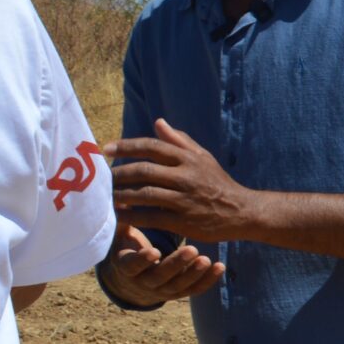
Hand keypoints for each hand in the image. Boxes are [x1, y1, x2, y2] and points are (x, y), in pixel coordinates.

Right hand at [102, 222, 223, 305]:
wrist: (134, 278)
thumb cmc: (129, 247)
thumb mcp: (122, 235)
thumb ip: (121, 217)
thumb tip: (116, 195)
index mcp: (126, 267)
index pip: (133, 266)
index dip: (142, 260)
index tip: (154, 251)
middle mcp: (143, 282)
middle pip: (160, 277)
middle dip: (176, 265)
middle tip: (191, 250)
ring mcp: (162, 290)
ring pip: (178, 285)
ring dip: (194, 274)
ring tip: (206, 260)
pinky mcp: (178, 292)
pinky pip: (194, 289)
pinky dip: (208, 280)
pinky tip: (219, 267)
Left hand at [103, 122, 265, 241]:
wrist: (241, 211)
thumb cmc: (218, 183)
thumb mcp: (203, 157)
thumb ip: (179, 140)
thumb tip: (158, 122)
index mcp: (188, 158)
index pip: (152, 146)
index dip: (126, 146)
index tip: (105, 149)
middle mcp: (186, 176)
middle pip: (144, 171)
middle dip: (119, 173)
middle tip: (102, 178)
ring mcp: (184, 200)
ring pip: (144, 194)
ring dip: (121, 195)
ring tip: (106, 196)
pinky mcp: (183, 222)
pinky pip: (151, 217)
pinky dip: (132, 216)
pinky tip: (119, 215)